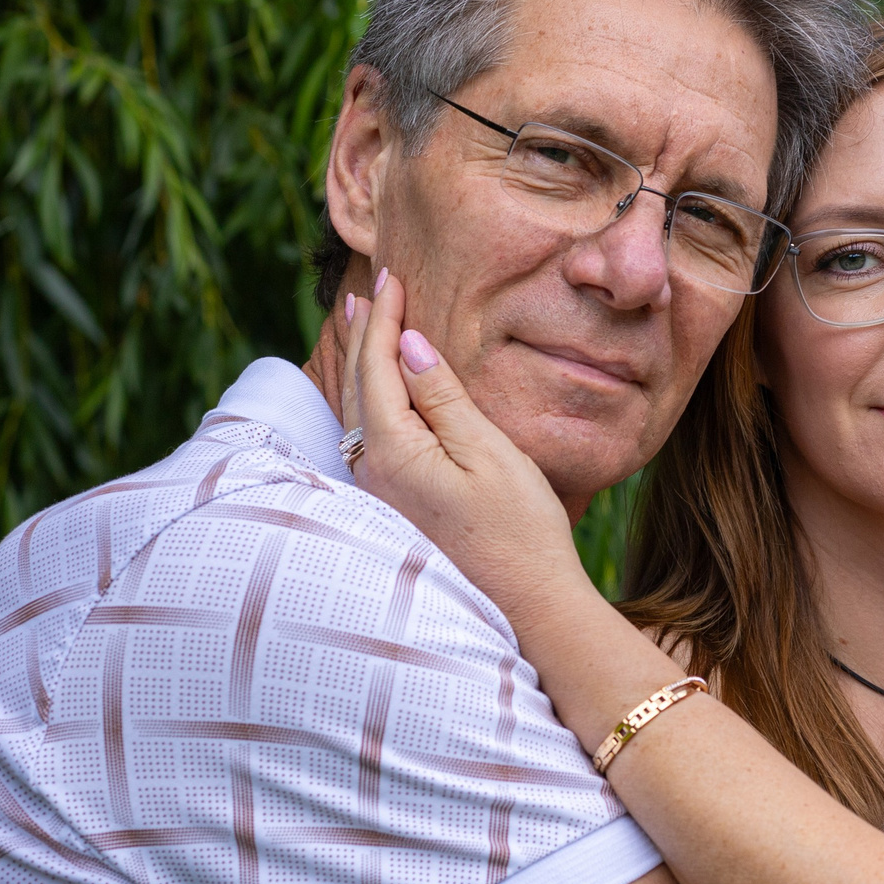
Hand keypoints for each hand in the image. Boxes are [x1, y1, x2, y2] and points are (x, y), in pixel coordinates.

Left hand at [338, 272, 594, 623]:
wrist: (526, 606)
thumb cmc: (519, 529)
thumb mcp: (489, 452)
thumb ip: (445, 398)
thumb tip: (410, 346)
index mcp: (393, 451)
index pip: (378, 366)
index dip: (384, 319)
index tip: (391, 277)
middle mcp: (371, 472)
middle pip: (358, 387)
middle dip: (363, 335)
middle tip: (365, 291)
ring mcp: (377, 494)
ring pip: (357, 413)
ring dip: (362, 367)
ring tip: (363, 330)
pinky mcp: (392, 509)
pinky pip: (367, 438)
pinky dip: (370, 401)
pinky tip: (377, 395)